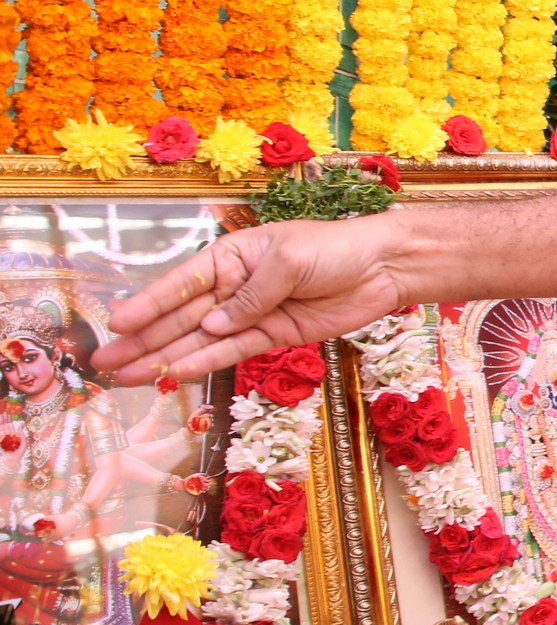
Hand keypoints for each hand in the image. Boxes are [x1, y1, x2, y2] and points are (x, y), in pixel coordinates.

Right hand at [91, 219, 412, 385]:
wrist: (383, 267)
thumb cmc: (335, 248)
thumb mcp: (289, 260)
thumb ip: (251, 295)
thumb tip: (213, 326)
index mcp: (231, 255)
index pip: (181, 282)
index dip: (148, 305)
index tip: (116, 324)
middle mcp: (234, 285)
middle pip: (181, 316)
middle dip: (143, 339)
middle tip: (106, 363)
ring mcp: (252, 313)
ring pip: (200, 340)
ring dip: (164, 357)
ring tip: (128, 377)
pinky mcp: (273, 335)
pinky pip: (233, 351)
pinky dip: (206, 363)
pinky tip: (175, 374)